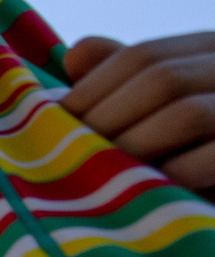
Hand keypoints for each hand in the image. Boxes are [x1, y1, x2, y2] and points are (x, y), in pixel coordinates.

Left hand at [64, 32, 214, 188]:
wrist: (213, 204)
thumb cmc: (191, 149)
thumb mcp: (159, 110)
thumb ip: (124, 81)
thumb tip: (75, 55)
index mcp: (211, 52)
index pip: (142, 55)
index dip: (91, 87)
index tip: (57, 119)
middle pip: (161, 79)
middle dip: (106, 118)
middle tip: (72, 152)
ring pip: (186, 114)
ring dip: (133, 145)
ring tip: (103, 171)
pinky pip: (212, 157)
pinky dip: (172, 174)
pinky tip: (146, 190)